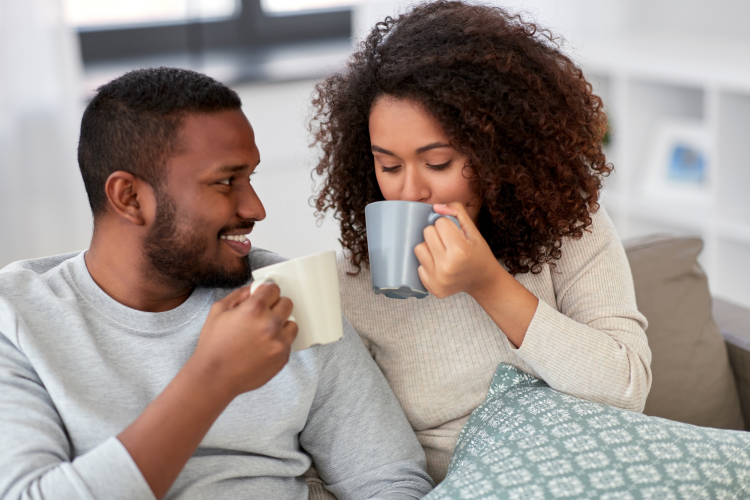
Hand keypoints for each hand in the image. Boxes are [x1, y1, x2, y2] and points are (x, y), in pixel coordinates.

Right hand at [192, 283, 297, 397]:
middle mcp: (270, 324)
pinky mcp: (283, 357)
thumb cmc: (214, 346)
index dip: (266, 292)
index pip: (274, 289)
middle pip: (287, 303)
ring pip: (292, 323)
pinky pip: (289, 342)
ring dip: (281, 324)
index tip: (263, 297)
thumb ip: (239, 295)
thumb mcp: (218, 311)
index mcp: (254, 309)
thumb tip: (254, 289)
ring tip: (264, 332)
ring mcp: (279, 342)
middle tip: (262, 315)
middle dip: (275, 306)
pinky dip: (279, 342)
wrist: (214, 377)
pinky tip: (263, 346)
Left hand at [415, 202, 503, 298]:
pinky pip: (418, 266)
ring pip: (419, 248)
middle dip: (437, 234)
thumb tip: (435, 207)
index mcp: (460, 251)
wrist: (483, 280)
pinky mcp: (432, 287)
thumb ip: (456, 211)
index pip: (439, 223)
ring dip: (429, 248)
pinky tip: (440, 266)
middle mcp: (447, 266)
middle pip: (427, 233)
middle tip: (448, 243)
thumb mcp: (473, 230)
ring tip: (442, 253)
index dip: (447, 225)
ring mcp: (438, 279)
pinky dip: (428, 264)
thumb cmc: (478, 253)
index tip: (456, 234)